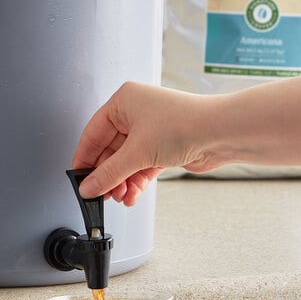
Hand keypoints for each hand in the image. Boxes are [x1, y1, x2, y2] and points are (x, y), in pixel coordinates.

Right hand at [71, 81, 217, 204]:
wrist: (222, 133)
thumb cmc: (184, 124)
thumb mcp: (137, 152)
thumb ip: (109, 173)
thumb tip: (88, 187)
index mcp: (123, 101)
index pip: (93, 132)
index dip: (85, 158)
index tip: (78, 178)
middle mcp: (135, 113)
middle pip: (110, 150)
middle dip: (107, 175)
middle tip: (101, 194)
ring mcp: (149, 130)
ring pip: (126, 161)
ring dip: (122, 181)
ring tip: (120, 197)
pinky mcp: (162, 146)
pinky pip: (140, 166)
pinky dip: (136, 181)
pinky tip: (132, 195)